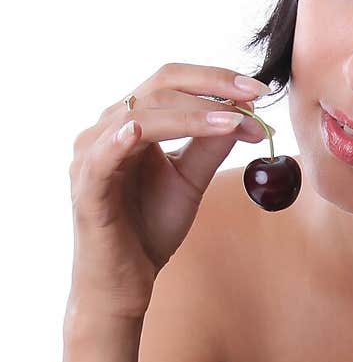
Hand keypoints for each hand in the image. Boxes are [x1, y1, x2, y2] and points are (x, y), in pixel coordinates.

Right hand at [67, 63, 271, 320]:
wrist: (124, 283)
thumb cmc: (149, 230)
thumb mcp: (189, 182)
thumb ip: (210, 148)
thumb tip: (245, 116)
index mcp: (131, 123)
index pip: (171, 82)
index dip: (215, 79)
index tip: (258, 91)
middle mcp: (106, 130)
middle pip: (158, 87)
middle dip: (211, 89)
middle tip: (253, 98)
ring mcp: (91, 155)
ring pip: (141, 116)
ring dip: (191, 115)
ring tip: (232, 122)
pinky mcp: (86, 187)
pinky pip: (104, 155)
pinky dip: (124, 139)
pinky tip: (145, 131)